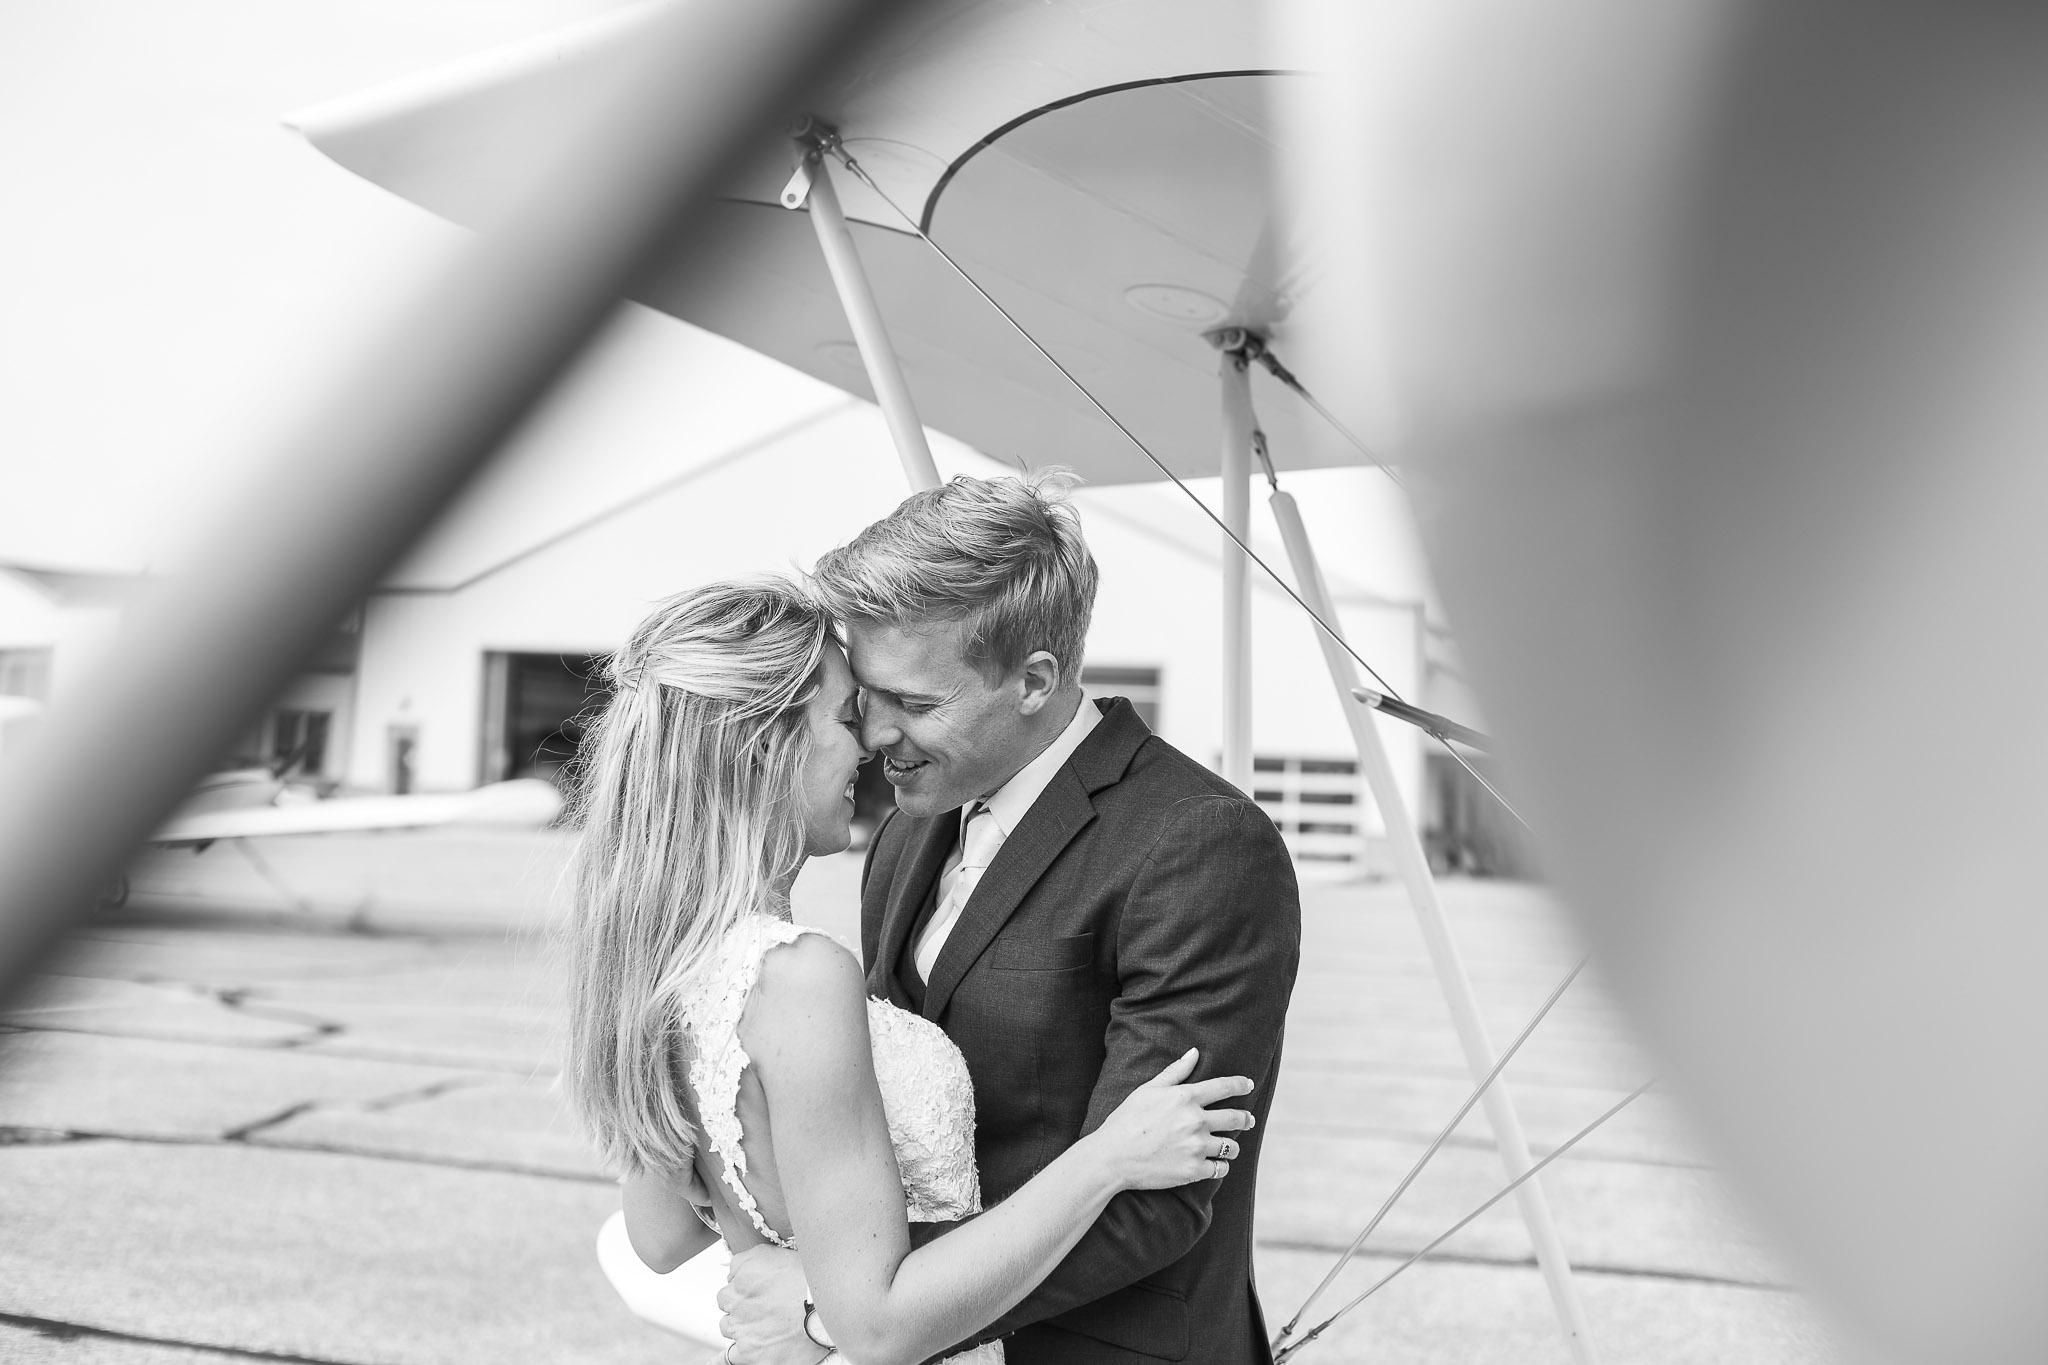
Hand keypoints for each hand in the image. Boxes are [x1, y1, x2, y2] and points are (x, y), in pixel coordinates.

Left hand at [717, 1244, 825, 1364]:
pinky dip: (725, 1358)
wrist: (828, 1310)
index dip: (748, 1285)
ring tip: (767, 1326)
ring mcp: (742, 1327)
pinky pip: (727, 1358)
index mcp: (744, 1272)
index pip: (732, 1280)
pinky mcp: (750, 1352)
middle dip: (743, 1305)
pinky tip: (724, 1357)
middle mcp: (737, 1298)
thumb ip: (753, 1259)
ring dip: (742, 1326)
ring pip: (729, 1327)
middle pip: (728, 1303)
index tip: (761, 1290)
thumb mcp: (781, 1254)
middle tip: (768, 1307)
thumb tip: (737, 1267)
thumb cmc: (812, 1282)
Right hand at [1091, 1047, 1255, 1190]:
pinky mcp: (1193, 1171)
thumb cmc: (1126, 1120)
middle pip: (1235, 1118)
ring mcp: (1196, 1147)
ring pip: (1230, 1147)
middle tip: (1249, 1120)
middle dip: (1245, 1118)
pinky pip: (1220, 1168)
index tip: (1248, 1085)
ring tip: (1229, 1148)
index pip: (1224, 1087)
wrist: (1112, 1157)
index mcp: (1185, 1098)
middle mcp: (1195, 1121)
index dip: (1240, 1084)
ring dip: (1232, 1146)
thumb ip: (1175, 1072)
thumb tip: (1195, 1052)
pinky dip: (1220, 1166)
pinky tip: (1215, 1165)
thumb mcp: (1148, 1090)